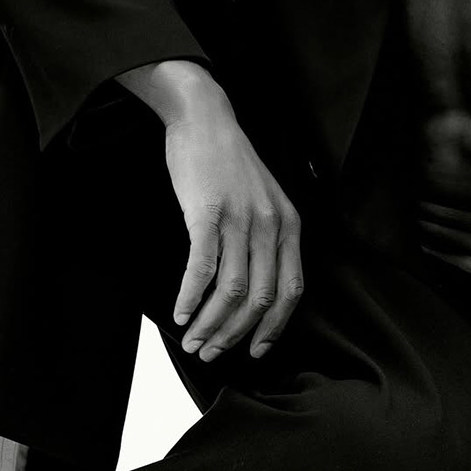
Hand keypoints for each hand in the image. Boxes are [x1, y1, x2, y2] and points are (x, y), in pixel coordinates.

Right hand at [164, 103, 303, 362]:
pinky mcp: (207, 212)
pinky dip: (190, 297)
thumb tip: (254, 287)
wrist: (205, 118)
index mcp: (289, 224)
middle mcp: (271, 225)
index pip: (291, 290)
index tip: (256, 350)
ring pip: (232, 290)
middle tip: (211, 352)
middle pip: (260, 298)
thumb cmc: (229, 161)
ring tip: (191, 340)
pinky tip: (178, 312)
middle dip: (235, 334)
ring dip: (210, 323)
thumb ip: (266, 237)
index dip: (274, 326)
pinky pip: (202, 268)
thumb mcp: (264, 199)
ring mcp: (240, 218)